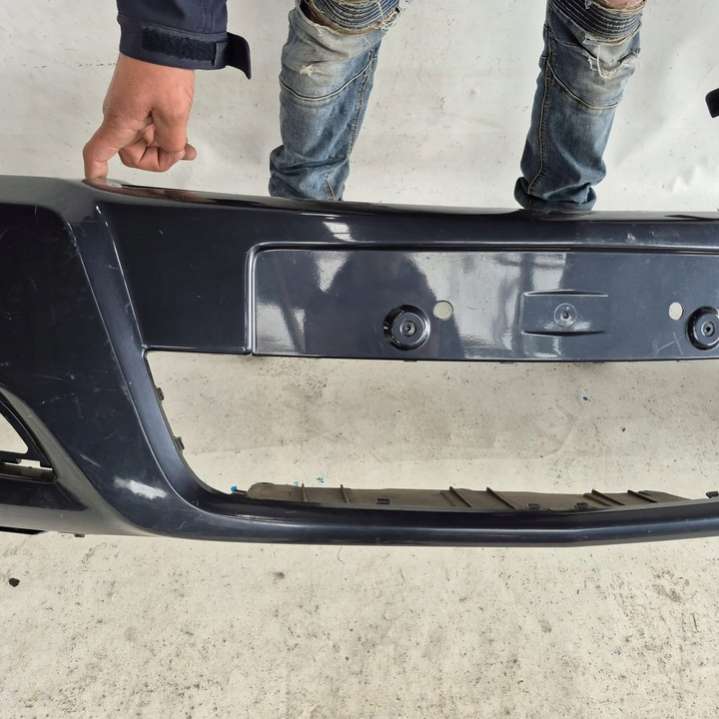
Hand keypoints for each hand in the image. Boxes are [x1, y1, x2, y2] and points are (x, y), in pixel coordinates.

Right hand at [83, 54, 197, 179]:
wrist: (164, 37)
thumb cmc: (162, 70)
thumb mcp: (174, 113)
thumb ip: (171, 142)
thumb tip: (171, 153)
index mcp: (120, 122)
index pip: (97, 153)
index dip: (96, 174)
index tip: (99, 187)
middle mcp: (119, 117)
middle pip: (133, 153)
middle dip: (158, 158)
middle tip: (181, 152)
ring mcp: (129, 108)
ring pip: (145, 141)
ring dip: (165, 146)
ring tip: (187, 146)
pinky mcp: (139, 101)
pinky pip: (150, 126)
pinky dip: (165, 134)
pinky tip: (183, 137)